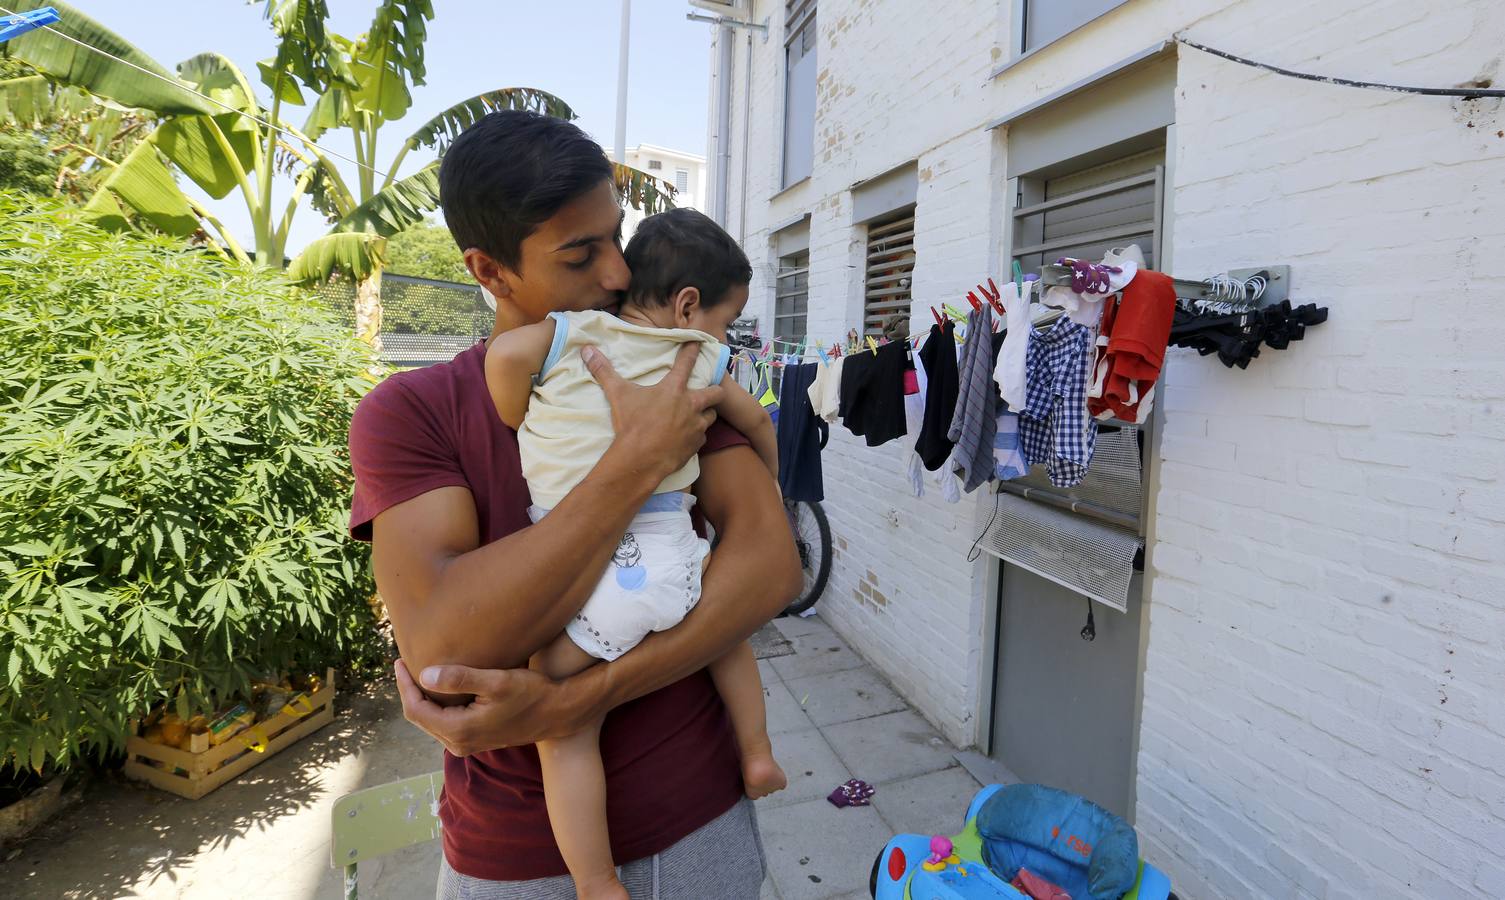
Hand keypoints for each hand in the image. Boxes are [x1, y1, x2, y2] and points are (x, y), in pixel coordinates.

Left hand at [393, 659, 593, 755]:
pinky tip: (440, 687)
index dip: (404, 685)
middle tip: (404, 664)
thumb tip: (424, 674)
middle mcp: (458, 743)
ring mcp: (466, 745)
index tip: (400, 662)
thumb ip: (460, 678)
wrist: (558, 713)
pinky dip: (436, 705)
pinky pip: (444, 723)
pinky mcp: (474, 740)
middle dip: (409, 690)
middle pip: (420, 717)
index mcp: (459, 730)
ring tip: (418, 672)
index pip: (416, 709)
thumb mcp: (497, 681)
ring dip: (422, 698)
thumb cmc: (531, 693)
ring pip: (431, 721)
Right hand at [583, 342, 723, 480]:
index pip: (687, 362)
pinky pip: (702, 437)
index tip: (699, 342)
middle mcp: (690, 405)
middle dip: (716, 389)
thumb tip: (587, 350)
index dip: (693, 350)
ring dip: (707, 413)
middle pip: (716, 393)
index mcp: (674, 389)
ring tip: (700, 413)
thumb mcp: (617, 394)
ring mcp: (696, 426)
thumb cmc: (631, 424)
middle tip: (711, 390)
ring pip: (712, 416)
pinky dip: (697, 435)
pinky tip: (689, 436)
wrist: (640, 459)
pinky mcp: (695, 445)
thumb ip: (604, 371)